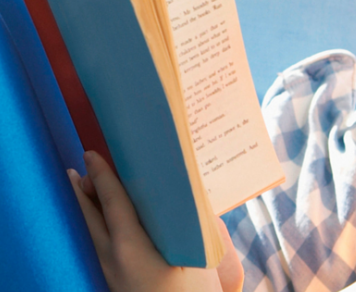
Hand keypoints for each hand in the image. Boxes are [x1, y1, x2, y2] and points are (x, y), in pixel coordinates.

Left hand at [67, 151, 243, 291]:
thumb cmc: (194, 290)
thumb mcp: (197, 251)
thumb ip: (191, 221)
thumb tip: (189, 196)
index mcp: (132, 244)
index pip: (112, 201)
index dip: (102, 175)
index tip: (92, 154)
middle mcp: (115, 257)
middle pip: (93, 216)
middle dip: (85, 190)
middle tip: (81, 167)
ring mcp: (112, 271)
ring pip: (94, 232)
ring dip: (90, 208)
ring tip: (86, 188)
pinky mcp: (116, 281)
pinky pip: (101, 245)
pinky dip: (99, 226)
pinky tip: (108, 223)